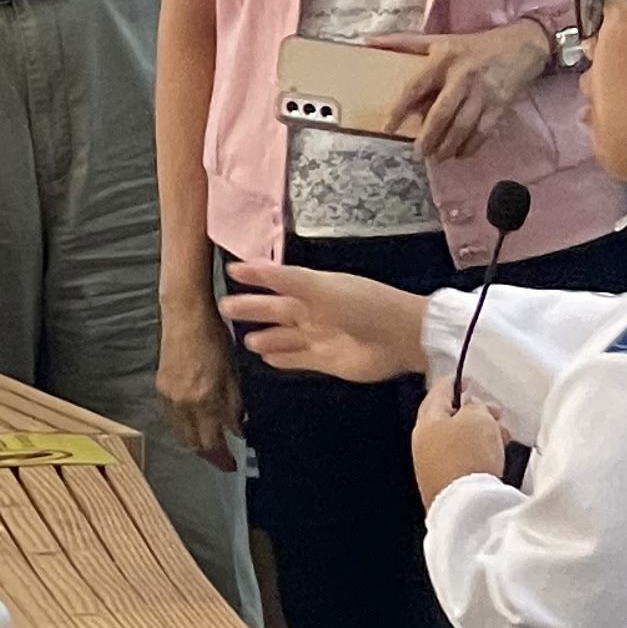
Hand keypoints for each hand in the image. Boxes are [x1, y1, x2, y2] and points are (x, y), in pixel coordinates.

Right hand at [155, 289, 239, 470]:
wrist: (185, 313)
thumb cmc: (213, 336)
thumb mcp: (232, 372)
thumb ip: (234, 405)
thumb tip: (237, 430)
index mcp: (202, 399)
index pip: (211, 442)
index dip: (222, 459)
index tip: (232, 466)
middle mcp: (181, 402)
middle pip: (192, 442)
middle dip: (208, 454)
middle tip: (222, 458)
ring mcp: (168, 394)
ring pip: (180, 431)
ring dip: (194, 442)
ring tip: (210, 444)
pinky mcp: (161, 385)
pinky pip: (172, 416)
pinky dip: (184, 426)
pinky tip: (194, 423)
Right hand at [218, 260, 433, 385]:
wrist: (401, 337)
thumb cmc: (361, 305)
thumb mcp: (320, 286)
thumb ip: (281, 278)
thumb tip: (241, 266)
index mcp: (312, 289)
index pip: (276, 280)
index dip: (255, 276)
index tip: (230, 272)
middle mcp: (313, 311)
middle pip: (276, 310)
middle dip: (253, 309)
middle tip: (225, 308)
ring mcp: (319, 337)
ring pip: (285, 337)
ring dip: (266, 337)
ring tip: (245, 341)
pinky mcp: (326, 361)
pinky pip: (298, 359)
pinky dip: (283, 359)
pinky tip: (266, 359)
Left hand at [383, 22, 554, 169]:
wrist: (522, 44)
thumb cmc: (474, 45)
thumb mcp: (439, 40)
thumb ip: (404, 42)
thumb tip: (370, 41)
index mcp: (442, 59)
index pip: (415, 88)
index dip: (400, 109)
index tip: (388, 127)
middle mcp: (461, 77)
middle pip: (441, 114)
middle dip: (428, 138)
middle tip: (418, 153)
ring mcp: (483, 92)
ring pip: (462, 126)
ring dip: (448, 146)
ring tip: (438, 157)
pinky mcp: (500, 104)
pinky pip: (483, 130)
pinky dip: (471, 145)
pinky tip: (461, 153)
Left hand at [411, 392, 508, 501]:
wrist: (467, 505)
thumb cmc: (468, 458)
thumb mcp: (477, 418)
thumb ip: (476, 406)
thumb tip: (475, 408)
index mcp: (426, 422)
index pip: (439, 393)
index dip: (455, 383)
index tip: (465, 378)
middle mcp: (424, 444)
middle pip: (450, 419)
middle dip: (475, 413)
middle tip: (494, 412)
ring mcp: (433, 466)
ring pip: (459, 441)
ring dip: (481, 434)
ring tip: (502, 436)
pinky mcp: (446, 484)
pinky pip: (464, 461)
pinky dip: (479, 454)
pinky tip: (495, 457)